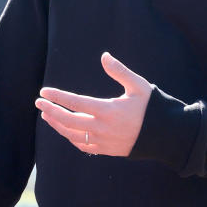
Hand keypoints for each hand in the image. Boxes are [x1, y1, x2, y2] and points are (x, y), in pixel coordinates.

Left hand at [35, 51, 152, 155]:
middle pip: (68, 121)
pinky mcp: (107, 150)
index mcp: (109, 110)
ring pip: (72, 135)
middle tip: (39, 103)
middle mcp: (103, 128)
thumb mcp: (139, 86)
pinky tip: (65, 129)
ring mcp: (104, 141)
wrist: (167, 136)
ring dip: (57, 125)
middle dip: (51, 110)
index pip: (75, 103)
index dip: (57, 97)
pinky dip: (70, 137)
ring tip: (46, 115)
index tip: (43, 92)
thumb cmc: (153, 107)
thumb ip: (119, 71)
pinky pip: (82, 146)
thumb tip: (104, 56)